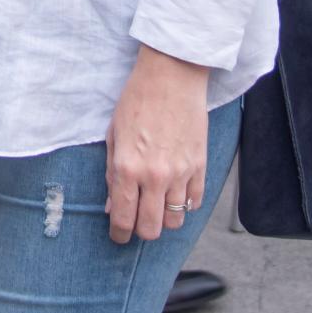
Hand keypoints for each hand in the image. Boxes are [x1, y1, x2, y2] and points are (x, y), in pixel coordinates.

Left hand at [104, 46, 210, 242]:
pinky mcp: (200, 167)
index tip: (118, 235)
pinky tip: (174, 194)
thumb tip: (113, 206)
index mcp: (127, 167)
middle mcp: (154, 176)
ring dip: (164, 220)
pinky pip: (195, 203)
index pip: (124, 219)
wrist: (171, 76)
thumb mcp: (113, 135)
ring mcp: (180, 173)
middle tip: (136, 223)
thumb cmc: (137, 100)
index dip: (119, 234)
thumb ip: (111, 174)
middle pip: (152, 228)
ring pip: (175, 221)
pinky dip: (184, 206)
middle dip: (141, 231)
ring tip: (155, 207)